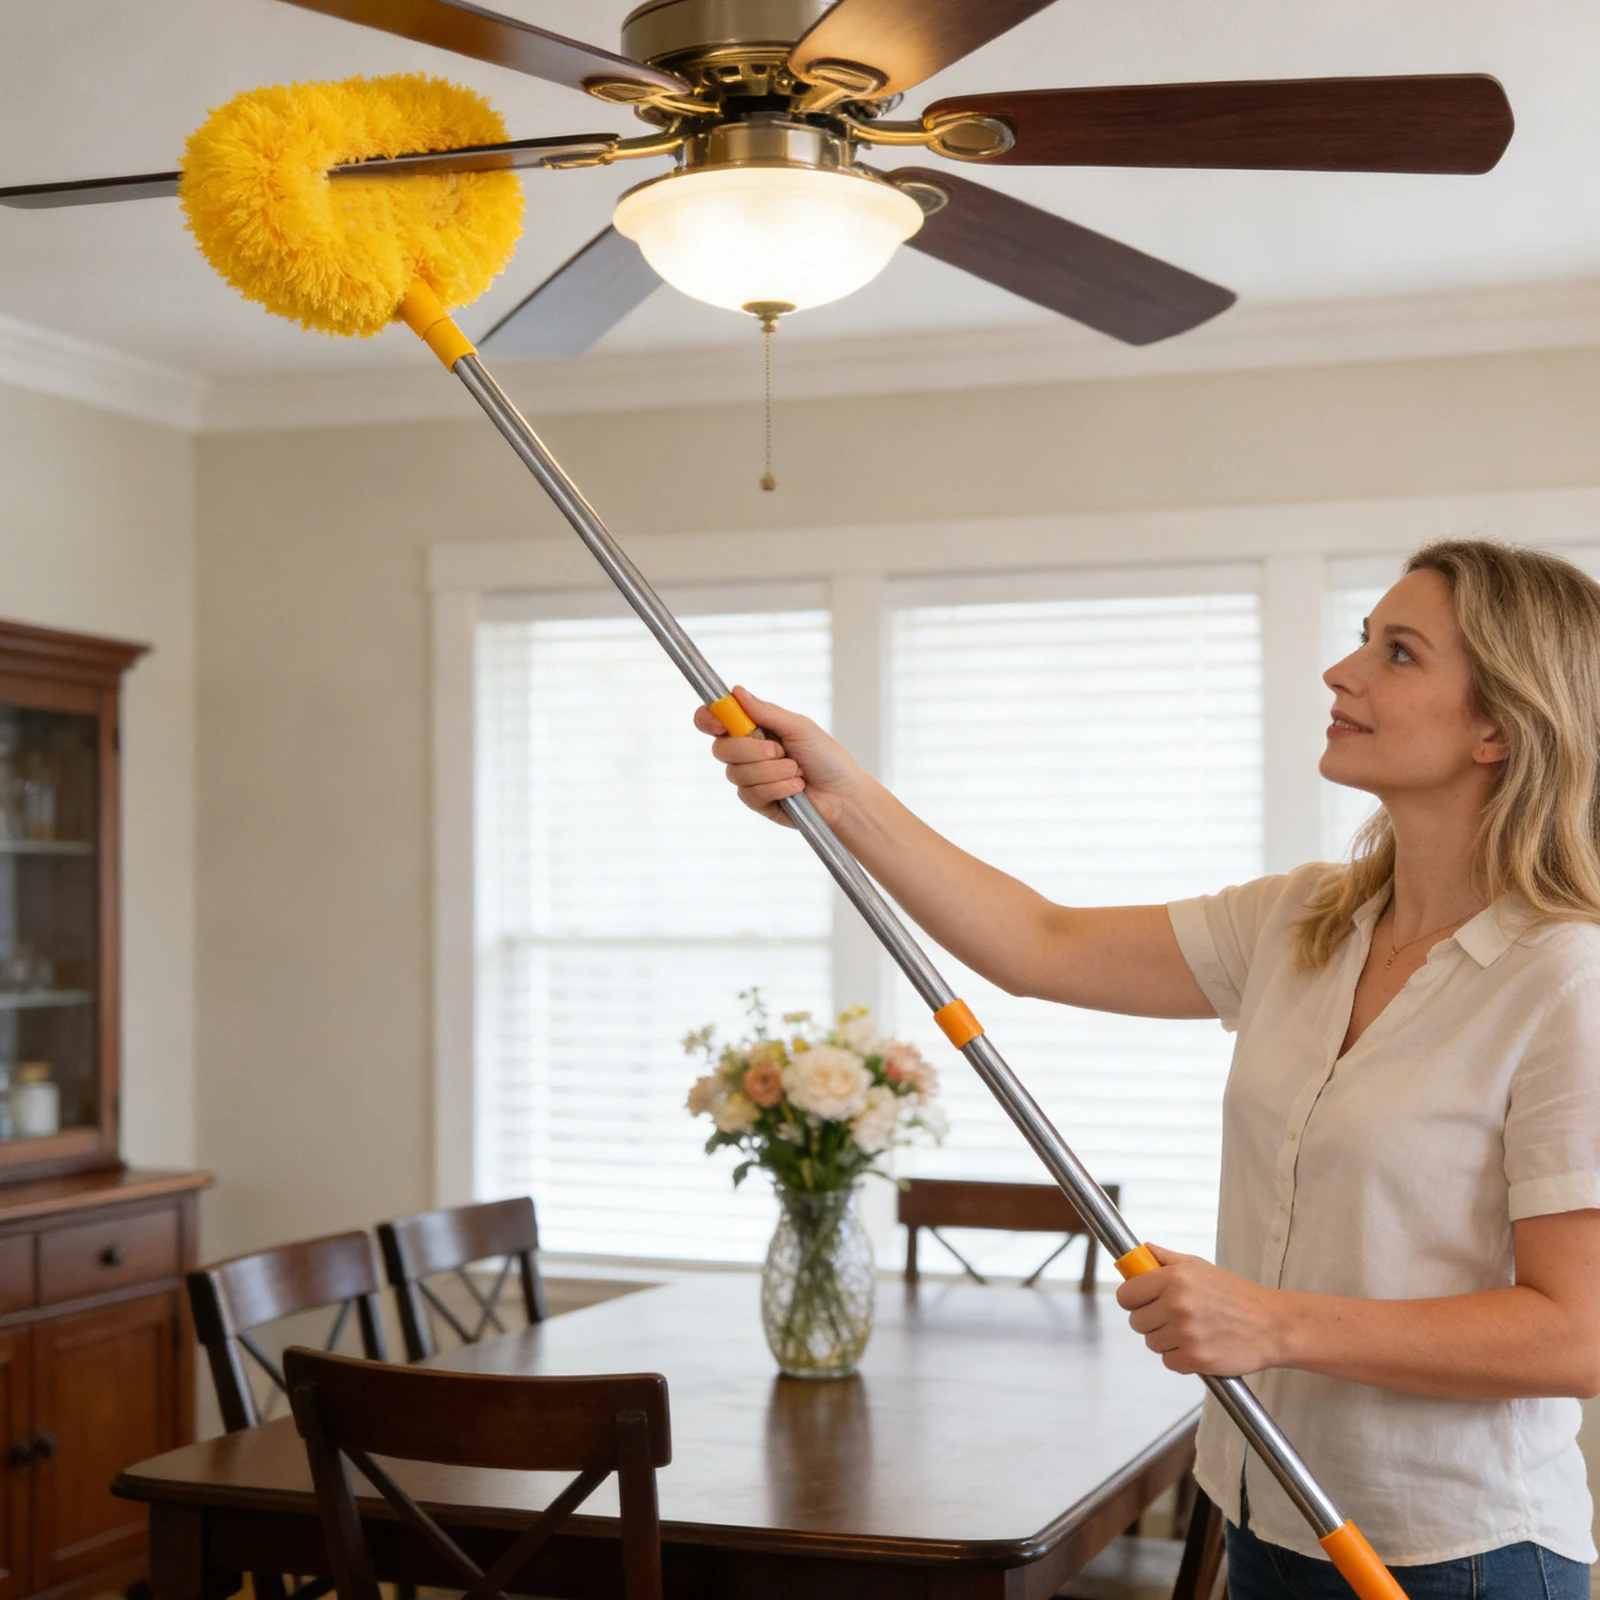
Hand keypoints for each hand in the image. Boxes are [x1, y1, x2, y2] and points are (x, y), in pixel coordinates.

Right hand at [693, 686, 862, 828]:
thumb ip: (766, 712)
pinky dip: (777, 788)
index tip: (719, 722)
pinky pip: (750, 793)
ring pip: (737, 773)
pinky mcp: (757, 802)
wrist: (843, 794)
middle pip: (720, 749)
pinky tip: (796, 787)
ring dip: (773, 771)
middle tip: (779, 750)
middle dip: (752, 750)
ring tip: (797, 770)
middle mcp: (747, 753)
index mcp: (755, 729)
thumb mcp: (799, 727)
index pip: (716, 721)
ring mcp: (750, 779)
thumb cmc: (826, 757)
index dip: (709, 719)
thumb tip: (736, 692)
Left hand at [1115, 1245, 1284, 1376]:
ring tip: (1191, 1331)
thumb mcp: (1199, 1267)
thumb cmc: (1235, 1295)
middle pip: (1136, 1322)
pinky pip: (1169, 1362)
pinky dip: (1180, 1359)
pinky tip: (1198, 1346)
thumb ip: (1165, 1259)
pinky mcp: (1196, 1359)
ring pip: (1152, 1343)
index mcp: (1174, 1278)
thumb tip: (1138, 1252)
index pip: (1126, 1295)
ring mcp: (1186, 1333)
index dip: (1132, 1300)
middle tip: (1173, 1318)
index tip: (1141, 1302)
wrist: (1271, 1325)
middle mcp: (1177, 1304)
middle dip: (1150, 1321)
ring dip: (1166, 1341)